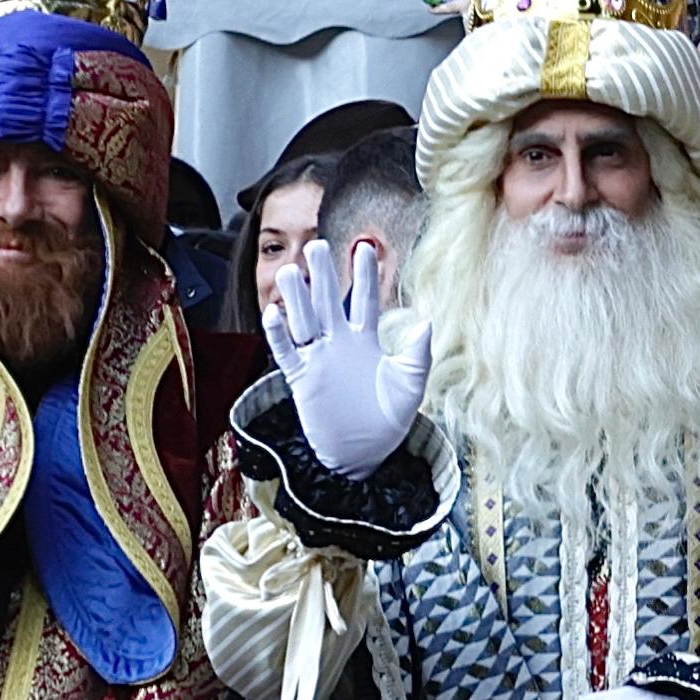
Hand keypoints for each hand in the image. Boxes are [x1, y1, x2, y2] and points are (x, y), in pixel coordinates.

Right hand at [270, 238, 430, 478]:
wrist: (366, 454)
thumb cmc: (390, 419)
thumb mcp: (411, 384)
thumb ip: (418, 354)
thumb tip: (426, 322)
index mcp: (366, 341)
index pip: (363, 299)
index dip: (363, 274)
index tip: (364, 246)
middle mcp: (338, 345)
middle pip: (327, 302)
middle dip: (322, 275)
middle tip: (317, 246)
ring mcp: (318, 360)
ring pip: (303, 321)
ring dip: (296, 298)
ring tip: (290, 271)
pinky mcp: (302, 380)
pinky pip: (285, 353)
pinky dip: (278, 335)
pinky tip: (273, 313)